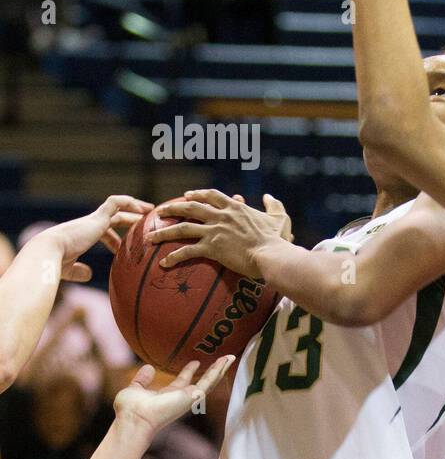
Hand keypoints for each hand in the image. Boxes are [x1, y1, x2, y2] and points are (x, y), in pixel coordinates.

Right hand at [40, 195, 152, 281]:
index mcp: (83, 234)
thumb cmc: (55, 263)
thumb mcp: (69, 269)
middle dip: (131, 219)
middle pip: (114, 218)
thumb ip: (78, 271)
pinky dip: (129, 202)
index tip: (127, 248)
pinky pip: (115, 202)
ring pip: (117, 208)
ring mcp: (93, 219)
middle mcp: (88, 224)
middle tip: (147, 221)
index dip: (117, 240)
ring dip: (134, 207)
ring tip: (151, 211)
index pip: (104, 232)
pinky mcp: (97, 217)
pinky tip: (142, 209)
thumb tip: (89, 274)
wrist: (48, 252)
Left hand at [112, 355, 235, 435]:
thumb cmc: (131, 409)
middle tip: (221, 360)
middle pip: (201, 383)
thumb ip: (142, 379)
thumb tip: (148, 367)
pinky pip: (210, 380)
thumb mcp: (135, 389)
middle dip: (212, 372)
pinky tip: (225, 360)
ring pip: (211, 381)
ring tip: (230, 357)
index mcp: (169, 395)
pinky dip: (218, 370)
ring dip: (220, 369)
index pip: (183, 382)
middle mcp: (182, 397)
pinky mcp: (194, 396)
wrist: (135, 418)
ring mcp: (190, 397)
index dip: (189, 371)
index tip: (195, 362)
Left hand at [148, 190, 291, 277]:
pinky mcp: (212, 248)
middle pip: (190, 207)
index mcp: (234, 208)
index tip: (186, 196)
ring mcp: (215, 231)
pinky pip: (188, 251)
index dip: (196, 194)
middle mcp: (221, 216)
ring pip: (182, 228)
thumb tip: (269, 196)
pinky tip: (163, 263)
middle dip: (172, 208)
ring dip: (164, 231)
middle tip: (159, 211)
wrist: (272, 255)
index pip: (210, 195)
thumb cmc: (277, 239)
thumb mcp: (279, 218)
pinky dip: (174, 257)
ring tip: (150, 236)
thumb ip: (274, 205)